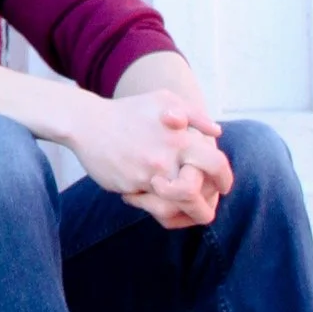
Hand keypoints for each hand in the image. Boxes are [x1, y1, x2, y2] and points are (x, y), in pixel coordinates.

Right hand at [76, 86, 230, 230]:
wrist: (87, 122)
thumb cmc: (129, 111)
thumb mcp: (164, 100)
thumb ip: (194, 114)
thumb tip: (217, 132)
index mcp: (180, 138)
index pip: (216, 165)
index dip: (225, 180)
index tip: (223, 187)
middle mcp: (166, 159)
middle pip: (196, 196)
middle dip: (204, 207)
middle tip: (203, 207)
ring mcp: (146, 175)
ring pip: (173, 207)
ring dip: (178, 211)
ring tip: (176, 205)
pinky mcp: (128, 186)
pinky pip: (148, 205)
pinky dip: (151, 203)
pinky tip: (148, 194)